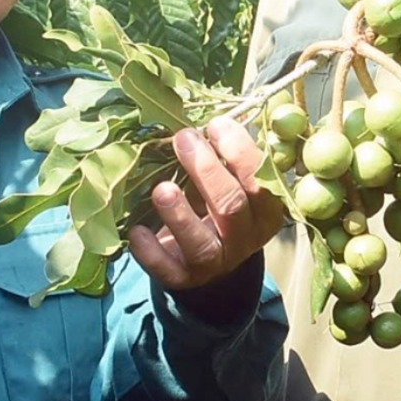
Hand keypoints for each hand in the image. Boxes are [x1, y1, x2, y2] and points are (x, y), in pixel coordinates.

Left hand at [129, 118, 286, 289]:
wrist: (208, 262)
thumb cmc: (218, 206)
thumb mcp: (231, 183)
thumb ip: (223, 158)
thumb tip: (200, 121)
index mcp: (264, 211)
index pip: (260, 181)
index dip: (239, 152)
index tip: (215, 125)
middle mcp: (244, 239)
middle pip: (232, 206)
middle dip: (207, 170)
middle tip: (184, 139)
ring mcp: (215, 262)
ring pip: (202, 244)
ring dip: (181, 215)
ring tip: (161, 189)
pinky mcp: (184, 279)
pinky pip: (169, 270)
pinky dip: (151, 252)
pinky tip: (136, 231)